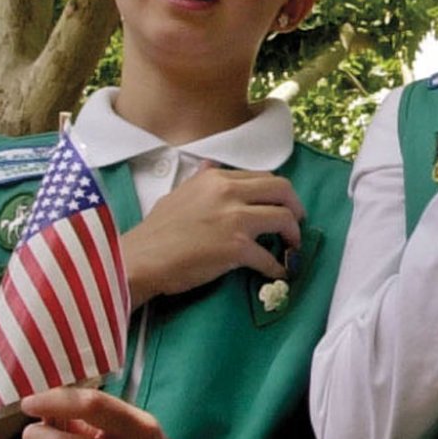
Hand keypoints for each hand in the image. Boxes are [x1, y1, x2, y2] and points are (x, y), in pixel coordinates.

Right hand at [120, 167, 300, 302]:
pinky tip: (277, 273)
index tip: (282, 205)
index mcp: (217, 178)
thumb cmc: (158, 230)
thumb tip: (212, 165)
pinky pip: (269, 257)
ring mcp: (235, 220)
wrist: (141, 258)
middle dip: (295, 207)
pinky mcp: (236, 248)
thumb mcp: (180, 192)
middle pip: (282, 190)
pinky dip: (277, 267)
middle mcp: (229, 193)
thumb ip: (201, 180)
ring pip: (284, 219)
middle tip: (296, 223)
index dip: (279, 192)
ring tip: (291, 247)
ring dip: (293, 235)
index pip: (263, 177)